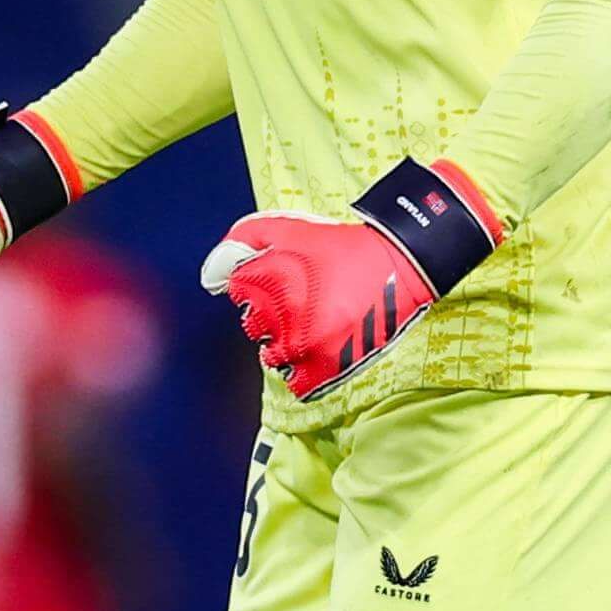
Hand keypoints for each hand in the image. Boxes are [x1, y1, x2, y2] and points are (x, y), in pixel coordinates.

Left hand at [201, 159, 499, 400]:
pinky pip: (297, 382)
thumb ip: (243, 240)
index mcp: (269, 280)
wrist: (398, 262)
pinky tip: (315, 348)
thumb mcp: (288, 228)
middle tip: (302, 299)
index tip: (282, 277)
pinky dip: (301, 370)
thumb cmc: (341, 246)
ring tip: (311, 322)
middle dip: (270, 314)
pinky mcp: (327, 365)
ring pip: (272, 355)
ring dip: (285, 342)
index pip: (238, 292)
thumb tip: (211, 277)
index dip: (258, 283)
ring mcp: (305, 343)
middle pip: (253, 326)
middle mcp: (282, 314)